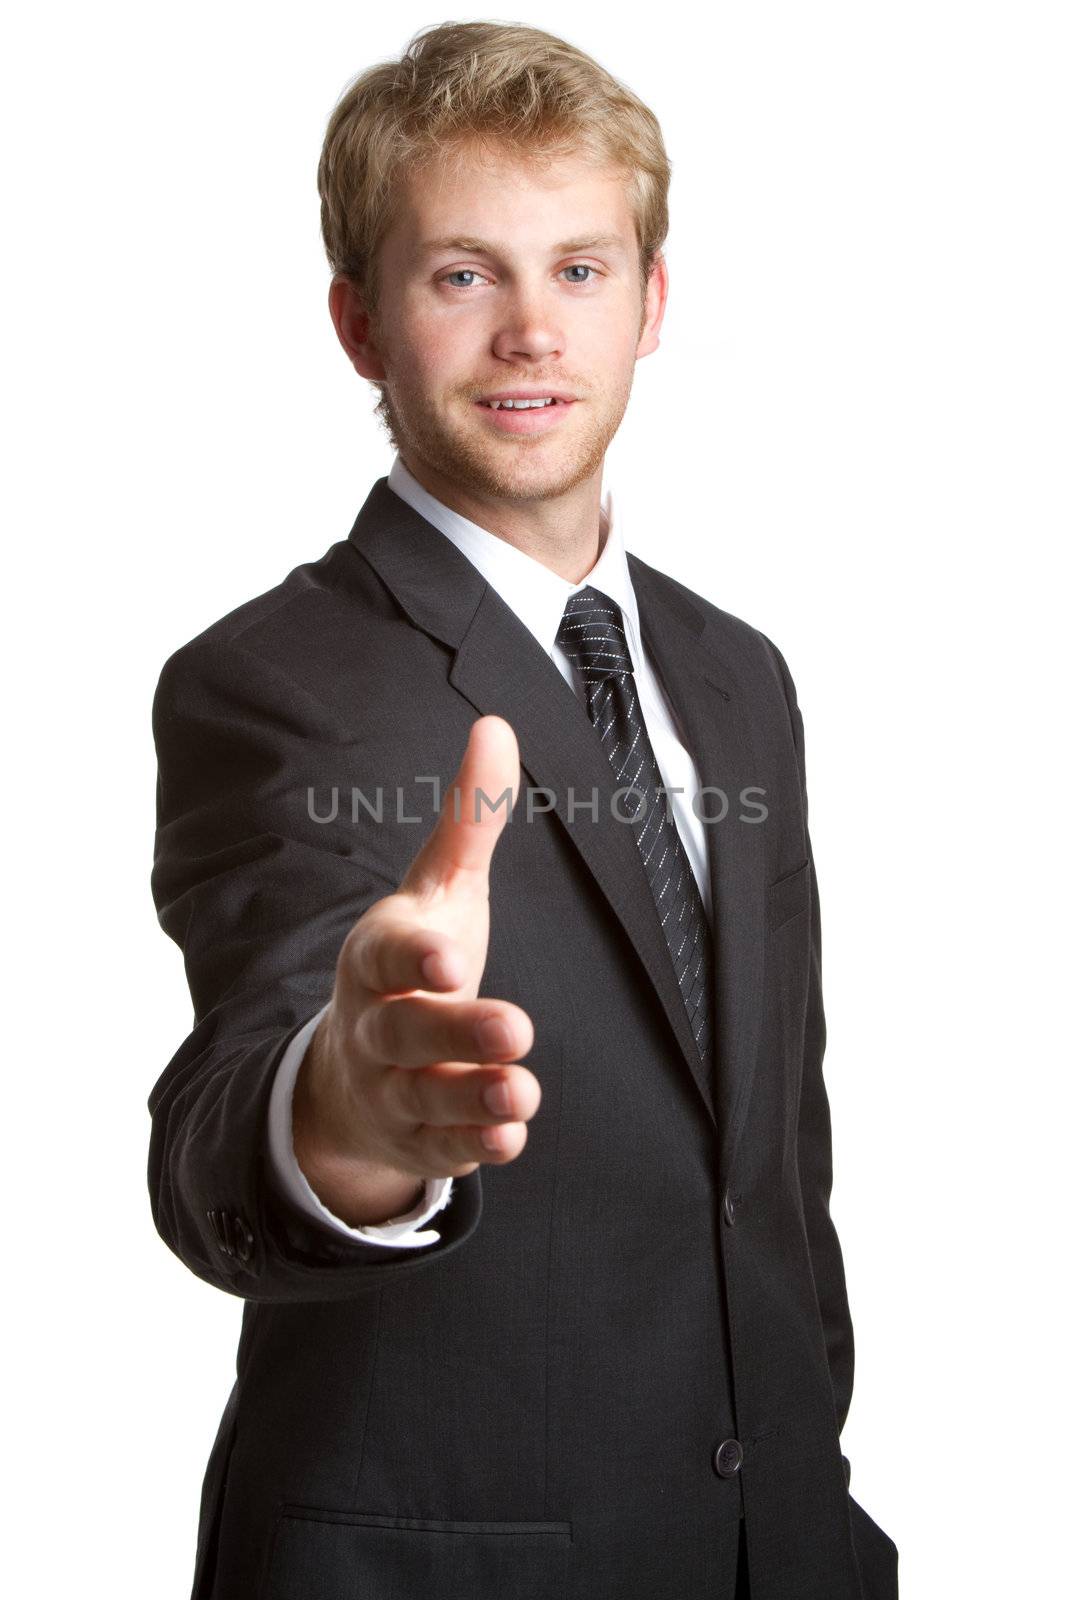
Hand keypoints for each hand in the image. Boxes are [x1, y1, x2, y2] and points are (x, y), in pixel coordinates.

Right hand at [293, 715, 539, 1221]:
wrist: (349, 1074)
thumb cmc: (411, 965)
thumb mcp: (439, 893)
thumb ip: (469, 821)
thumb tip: (497, 727)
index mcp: (379, 959)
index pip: (388, 956)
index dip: (416, 958)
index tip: (450, 958)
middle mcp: (379, 1025)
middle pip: (407, 1031)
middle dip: (456, 1032)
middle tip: (514, 1025)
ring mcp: (395, 1089)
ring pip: (427, 1099)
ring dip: (474, 1098)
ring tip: (522, 1091)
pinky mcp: (419, 1141)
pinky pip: (442, 1150)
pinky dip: (473, 1147)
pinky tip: (511, 1137)